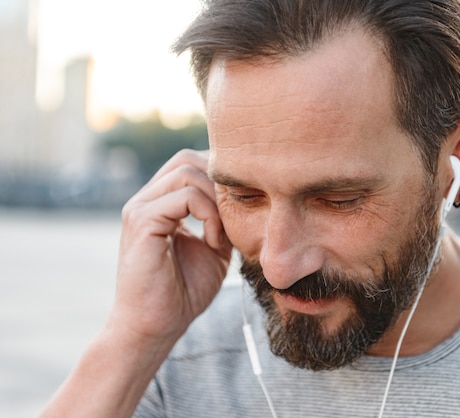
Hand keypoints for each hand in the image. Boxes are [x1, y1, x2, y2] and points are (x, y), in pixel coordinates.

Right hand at [110, 149, 231, 344]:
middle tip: (235, 217)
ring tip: (222, 235)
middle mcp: (146, 199)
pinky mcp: (141, 221)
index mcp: (160, 203)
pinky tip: (214, 242)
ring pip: (188, 171)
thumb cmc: (184, 291)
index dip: (222, 179)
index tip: (242, 210)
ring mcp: (140, 207)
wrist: (156, 326)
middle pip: (188, 158)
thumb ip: (223, 219)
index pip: (192, 164)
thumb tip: (245, 195)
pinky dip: (208, 214)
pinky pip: (184, 196)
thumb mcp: (215, 247)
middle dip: (220, 183)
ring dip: (216, 200)